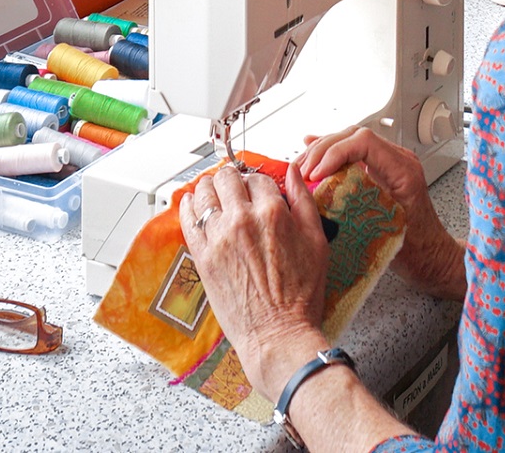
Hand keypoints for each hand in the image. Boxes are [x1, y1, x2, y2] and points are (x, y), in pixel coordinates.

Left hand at [178, 162, 331, 395]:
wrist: (278, 334)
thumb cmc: (300, 295)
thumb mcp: (317, 242)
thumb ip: (304, 201)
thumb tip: (293, 171)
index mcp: (272, 213)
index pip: (258, 179)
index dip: (258, 182)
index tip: (255, 189)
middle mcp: (242, 219)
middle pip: (227, 179)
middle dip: (231, 178)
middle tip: (232, 184)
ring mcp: (218, 237)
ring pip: (204, 193)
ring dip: (208, 187)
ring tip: (212, 190)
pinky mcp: (202, 256)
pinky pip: (188, 219)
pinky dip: (188, 206)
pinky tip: (190, 203)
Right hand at [297, 127, 465, 301]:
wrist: (433, 257)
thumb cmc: (417, 250)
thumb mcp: (384, 230)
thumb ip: (358, 208)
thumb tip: (322, 194)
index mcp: (403, 171)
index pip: (363, 142)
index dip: (334, 152)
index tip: (317, 174)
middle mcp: (398, 161)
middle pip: (353, 135)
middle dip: (323, 150)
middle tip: (303, 172)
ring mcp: (389, 164)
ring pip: (350, 140)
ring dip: (323, 150)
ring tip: (302, 166)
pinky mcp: (380, 171)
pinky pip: (353, 152)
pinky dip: (330, 154)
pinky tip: (313, 154)